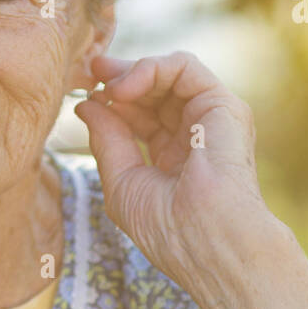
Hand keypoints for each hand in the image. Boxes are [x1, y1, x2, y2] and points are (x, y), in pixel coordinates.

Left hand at [74, 51, 271, 292]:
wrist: (208, 241)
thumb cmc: (167, 227)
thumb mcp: (121, 182)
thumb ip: (107, 140)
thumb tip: (87, 105)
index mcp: (172, 158)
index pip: (141, 116)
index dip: (113, 102)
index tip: (85, 97)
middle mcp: (193, 136)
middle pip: (154, 91)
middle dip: (118, 77)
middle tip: (90, 72)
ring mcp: (209, 120)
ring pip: (169, 74)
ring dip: (130, 72)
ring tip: (108, 88)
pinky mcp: (222, 105)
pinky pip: (186, 66)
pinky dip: (151, 68)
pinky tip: (125, 89)